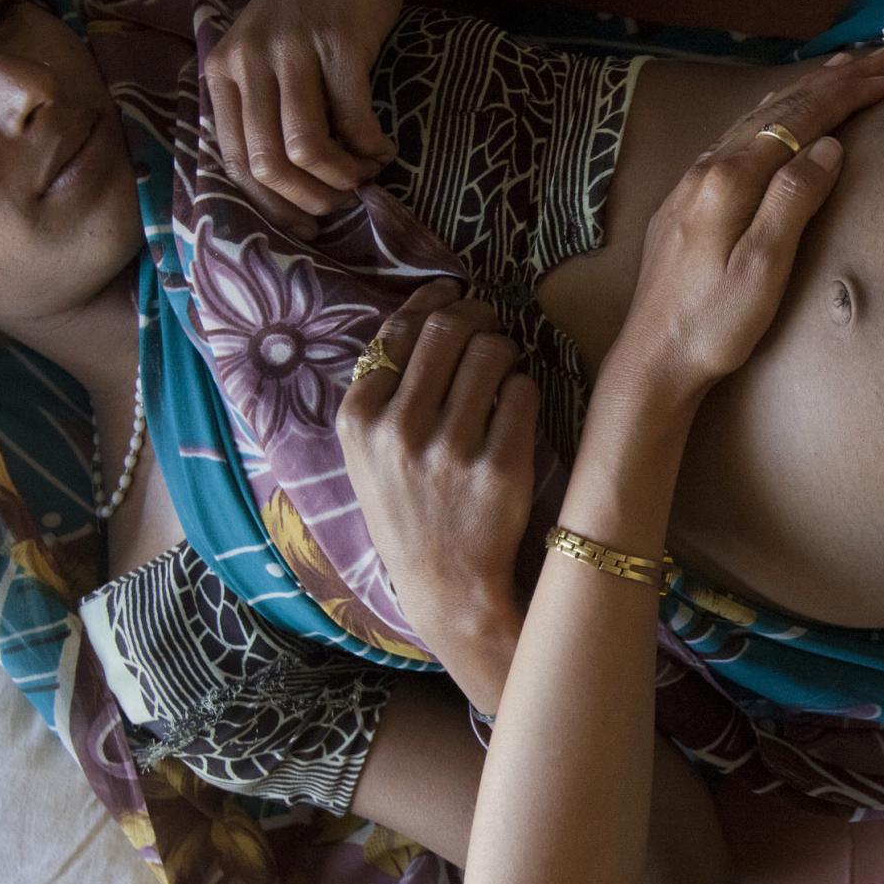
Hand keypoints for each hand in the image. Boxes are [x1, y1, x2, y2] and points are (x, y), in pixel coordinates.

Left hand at [204, 0, 407, 234]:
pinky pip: (353, 119)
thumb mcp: (266, 49)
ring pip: (305, 148)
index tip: (304, 224)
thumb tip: (282, 182)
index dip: (270, 205)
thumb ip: (261, 103)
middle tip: (339, 205)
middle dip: (308, 200)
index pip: (232, 160)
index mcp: (224, 69)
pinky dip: (372, 148)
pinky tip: (385, 149)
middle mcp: (248, 60)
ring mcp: (293, 50)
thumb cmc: (311, 4)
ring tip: (366, 176)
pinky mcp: (339, 43)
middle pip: (266, 162)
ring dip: (342, 178)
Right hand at [337, 282, 538, 712]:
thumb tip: (428, 307)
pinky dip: (524, 389)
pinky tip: (516, 406)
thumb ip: (384, 387)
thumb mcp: (369, 453)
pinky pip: (523, 392)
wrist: (446, 586)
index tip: (453, 297)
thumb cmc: (408, 510)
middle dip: (477, 316)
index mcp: (359, 420)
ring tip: (504, 365)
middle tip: (490, 323)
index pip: (399, 330)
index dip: (433, 302)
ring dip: (505, 348)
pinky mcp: (501, 467)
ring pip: (491, 352)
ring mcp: (450, 450)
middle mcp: (399, 430)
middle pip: (449, 329)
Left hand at [598, 48, 883, 417]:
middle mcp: (705, 170)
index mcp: (728, 181)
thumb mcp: (763, 269)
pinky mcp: (684, 202)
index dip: (842, 96)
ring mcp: (690, 184)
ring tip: (834, 71)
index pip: (796, 121)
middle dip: (828, 82)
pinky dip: (768, 116)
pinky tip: (774, 116)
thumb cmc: (714, 325)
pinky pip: (735, 137)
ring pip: (752, 120)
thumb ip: (792, 201)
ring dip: (798, 93)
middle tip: (875, 58)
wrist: (652, 359)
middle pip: (775, 110)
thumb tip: (828, 147)